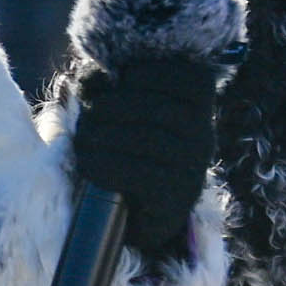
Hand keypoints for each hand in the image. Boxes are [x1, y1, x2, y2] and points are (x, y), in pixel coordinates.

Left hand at [71, 56, 226, 268]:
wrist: (139, 212)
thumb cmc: (127, 150)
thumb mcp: (123, 114)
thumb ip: (110, 88)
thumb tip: (91, 75)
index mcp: (198, 106)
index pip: (186, 76)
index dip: (145, 72)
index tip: (114, 80)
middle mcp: (203, 133)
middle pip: (158, 108)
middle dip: (112, 106)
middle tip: (87, 113)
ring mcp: (193, 166)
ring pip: (146, 140)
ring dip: (103, 135)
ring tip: (81, 139)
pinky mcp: (175, 197)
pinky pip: (139, 174)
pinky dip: (105, 165)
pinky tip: (87, 163)